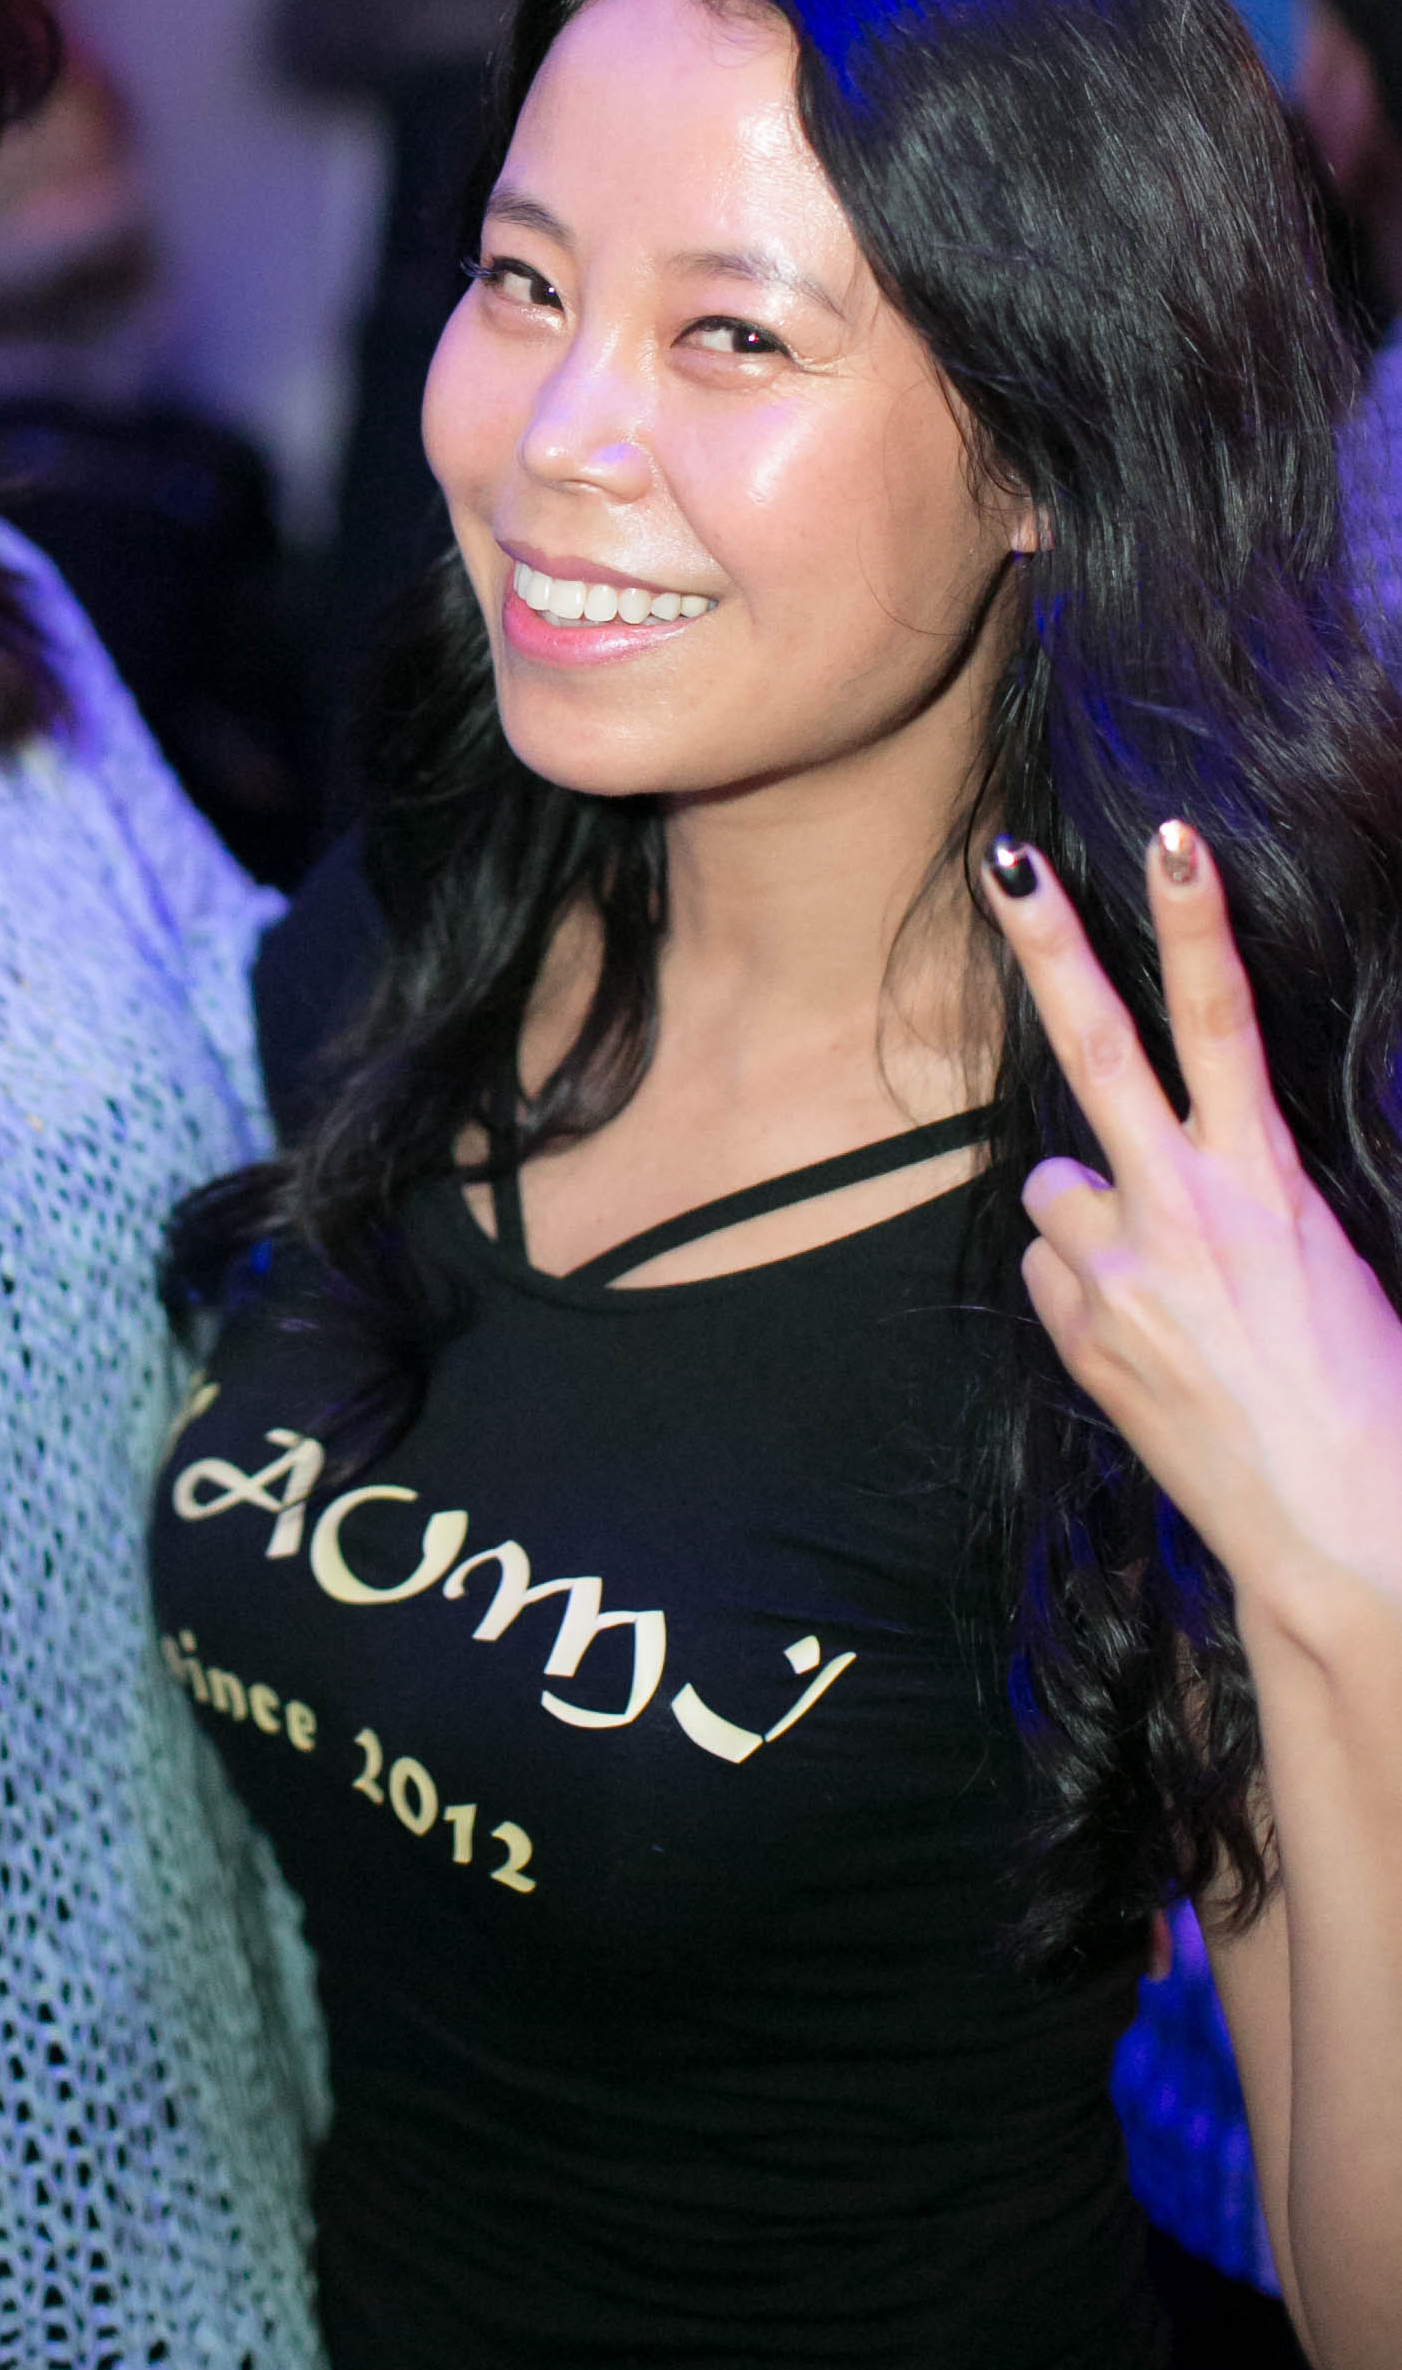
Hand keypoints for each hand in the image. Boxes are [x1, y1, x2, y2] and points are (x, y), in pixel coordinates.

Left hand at [983, 824, 1401, 1645]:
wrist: (1342, 1531)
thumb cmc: (1366, 1393)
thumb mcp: (1323, 1262)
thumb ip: (1226, 1195)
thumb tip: (1129, 1171)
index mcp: (1266, 1182)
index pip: (1225, 1021)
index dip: (1197, 923)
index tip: (1172, 839)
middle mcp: (1182, 1209)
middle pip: (1097, 1047)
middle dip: (1049, 942)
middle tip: (1004, 855)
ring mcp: (1119, 1273)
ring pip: (1053, 1185)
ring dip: (1085, 1213)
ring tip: (1161, 1285)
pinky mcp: (1080, 1335)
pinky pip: (1050, 1272)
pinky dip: (1080, 1289)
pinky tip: (1141, 1343)